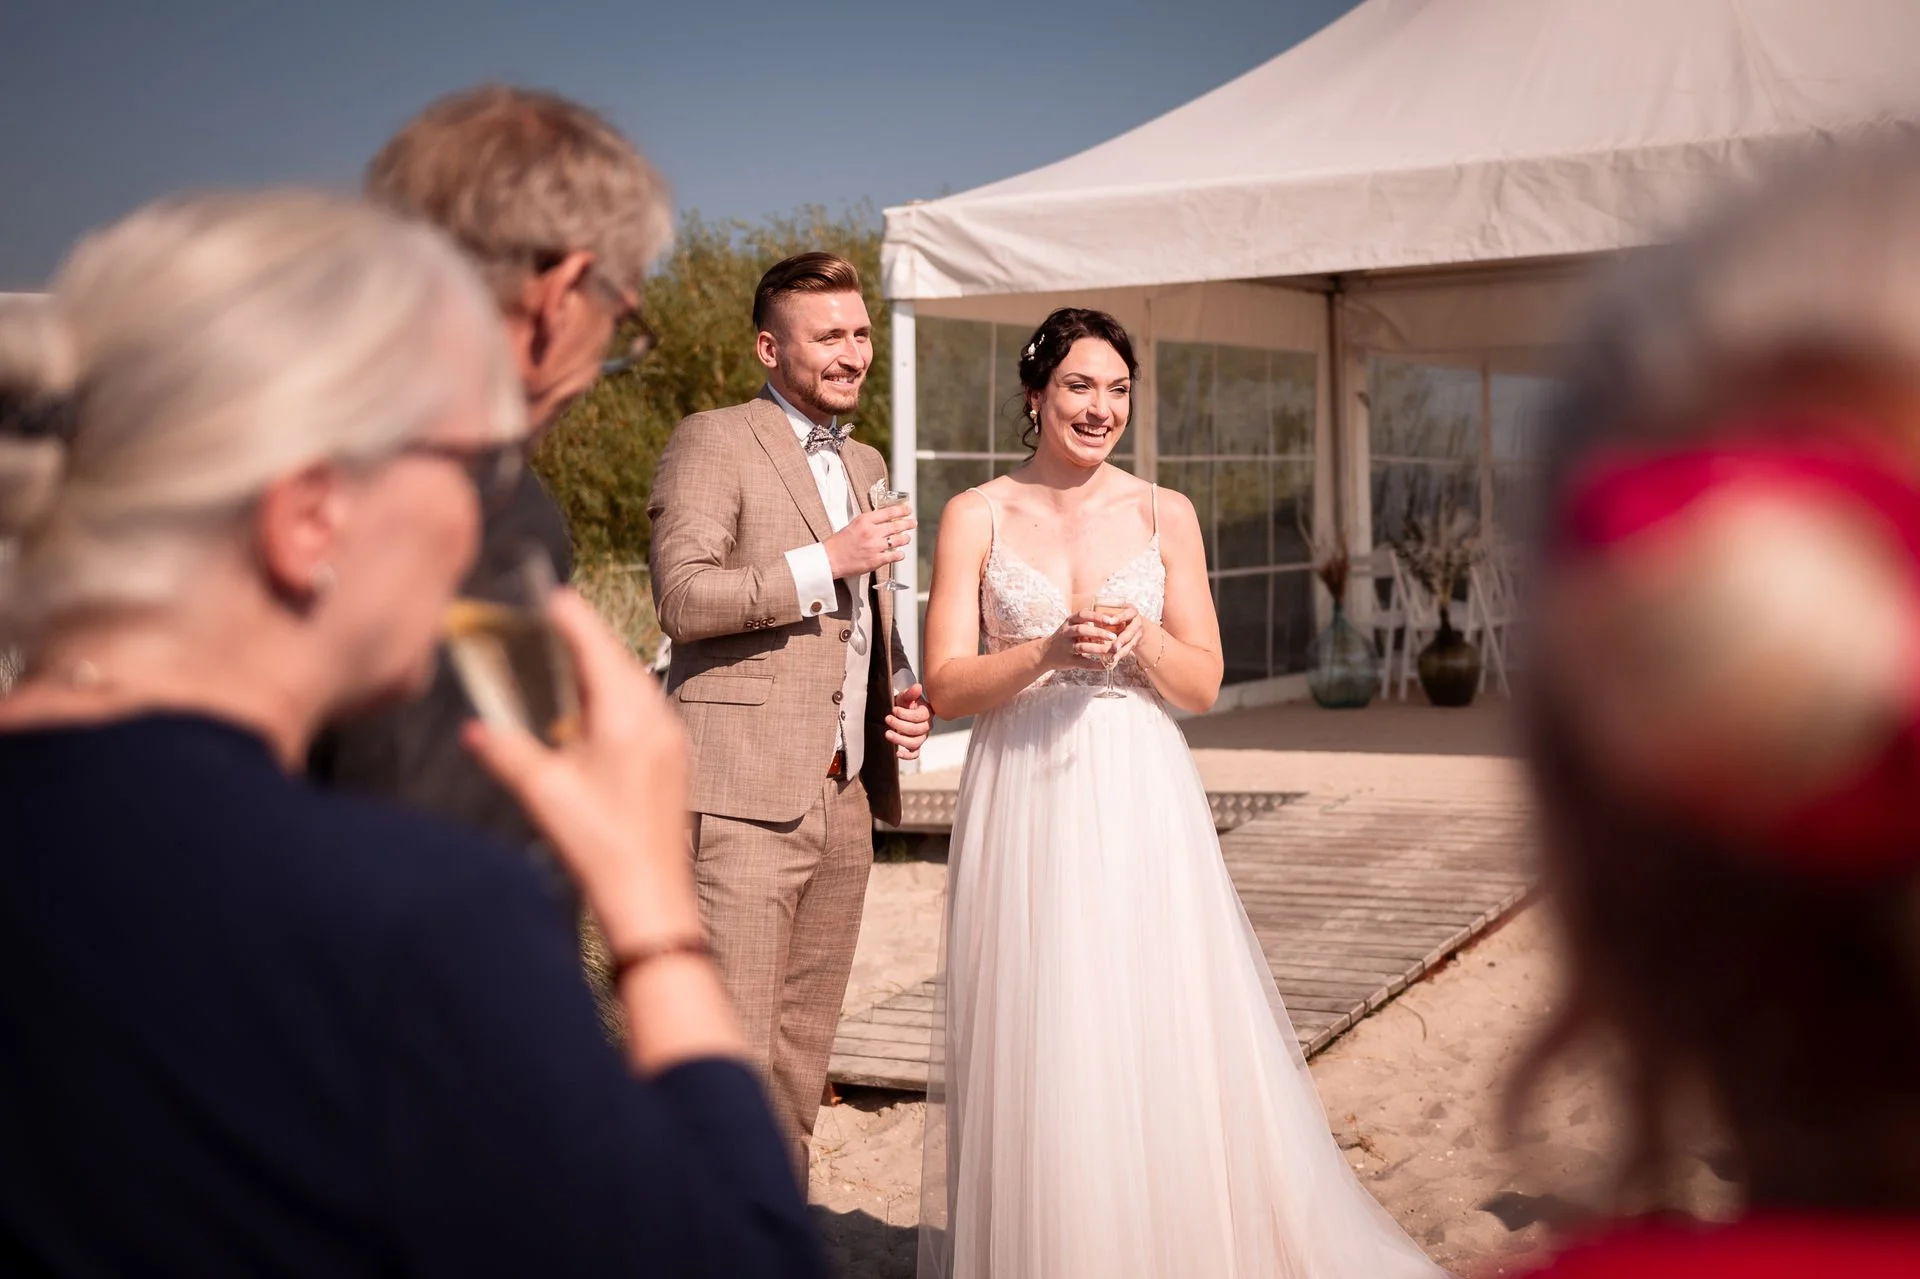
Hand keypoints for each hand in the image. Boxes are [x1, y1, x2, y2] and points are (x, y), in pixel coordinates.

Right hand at [463, 589, 698, 945]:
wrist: (651, 898)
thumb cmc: (600, 848)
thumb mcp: (543, 796)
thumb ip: (507, 754)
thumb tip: (473, 728)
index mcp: (625, 719)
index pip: (596, 651)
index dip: (573, 620)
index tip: (553, 595)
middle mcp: (654, 721)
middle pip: (619, 660)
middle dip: (588, 635)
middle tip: (558, 613)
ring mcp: (670, 740)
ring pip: (636, 683)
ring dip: (605, 663)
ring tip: (574, 649)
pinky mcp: (672, 761)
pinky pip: (645, 707)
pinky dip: (619, 691)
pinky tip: (599, 704)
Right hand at [825, 507, 914, 578]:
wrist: (829, 559)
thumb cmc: (838, 544)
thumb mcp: (853, 525)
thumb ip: (868, 522)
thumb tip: (884, 521)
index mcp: (864, 521)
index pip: (888, 512)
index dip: (901, 510)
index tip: (908, 510)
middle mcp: (872, 532)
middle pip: (897, 526)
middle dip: (908, 523)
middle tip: (913, 523)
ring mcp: (875, 547)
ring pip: (898, 540)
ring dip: (905, 538)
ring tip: (907, 538)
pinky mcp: (876, 560)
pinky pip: (894, 556)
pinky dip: (900, 554)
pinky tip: (900, 554)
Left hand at [884, 682, 932, 759]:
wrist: (901, 709)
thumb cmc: (905, 703)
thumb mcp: (906, 696)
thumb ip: (911, 693)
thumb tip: (917, 687)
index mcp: (927, 713)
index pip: (919, 717)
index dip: (905, 714)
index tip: (894, 710)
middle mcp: (926, 726)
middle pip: (916, 731)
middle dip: (900, 725)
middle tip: (887, 719)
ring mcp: (921, 737)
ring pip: (915, 743)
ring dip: (900, 739)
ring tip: (888, 733)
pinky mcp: (915, 745)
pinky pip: (915, 754)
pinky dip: (907, 756)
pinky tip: (898, 753)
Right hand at [1044, 611, 1116, 671]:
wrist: (1045, 653)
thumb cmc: (1066, 638)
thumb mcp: (1073, 626)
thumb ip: (1089, 624)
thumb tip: (1113, 620)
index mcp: (1070, 622)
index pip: (1083, 615)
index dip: (1097, 617)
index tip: (1110, 620)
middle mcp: (1066, 632)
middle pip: (1081, 630)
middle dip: (1098, 633)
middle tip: (1114, 636)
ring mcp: (1065, 647)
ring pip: (1082, 647)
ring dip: (1098, 649)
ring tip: (1111, 651)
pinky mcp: (1067, 660)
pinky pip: (1082, 663)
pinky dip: (1094, 664)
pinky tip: (1105, 666)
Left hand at [1103, 605, 1145, 663]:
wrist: (1134, 623)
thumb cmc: (1119, 614)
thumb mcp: (1116, 610)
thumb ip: (1106, 613)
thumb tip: (1088, 615)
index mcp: (1132, 612)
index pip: (1127, 614)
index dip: (1119, 618)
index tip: (1109, 621)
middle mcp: (1137, 623)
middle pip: (1129, 632)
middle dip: (1121, 640)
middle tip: (1114, 647)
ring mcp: (1137, 634)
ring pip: (1129, 644)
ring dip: (1121, 652)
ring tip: (1112, 658)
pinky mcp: (1135, 643)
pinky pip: (1127, 650)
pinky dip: (1120, 655)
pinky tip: (1113, 660)